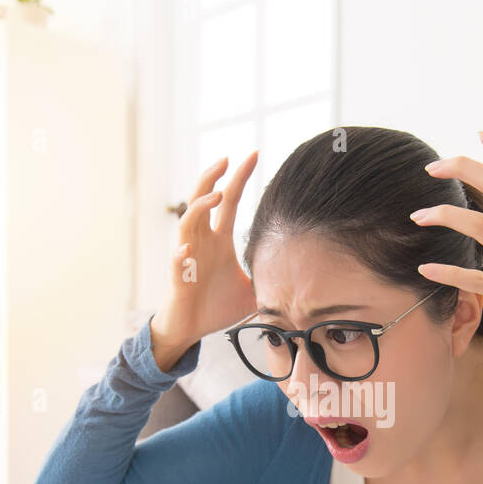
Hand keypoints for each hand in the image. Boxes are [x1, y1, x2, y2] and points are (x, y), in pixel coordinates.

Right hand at [151, 151, 258, 369]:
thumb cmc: (216, 307)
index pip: (229, 202)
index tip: (252, 154)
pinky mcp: (179, 280)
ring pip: (187, 223)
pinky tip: (186, 249)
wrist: (191, 329)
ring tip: (215, 196)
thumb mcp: (252, 291)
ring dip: (199, 207)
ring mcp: (188, 258)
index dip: (238, 178)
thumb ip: (271, 280)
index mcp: (219, 241)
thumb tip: (305, 282)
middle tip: (227, 158)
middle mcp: (202, 242)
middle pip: (202, 200)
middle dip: (213, 177)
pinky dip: (180, 255)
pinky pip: (177, 263)